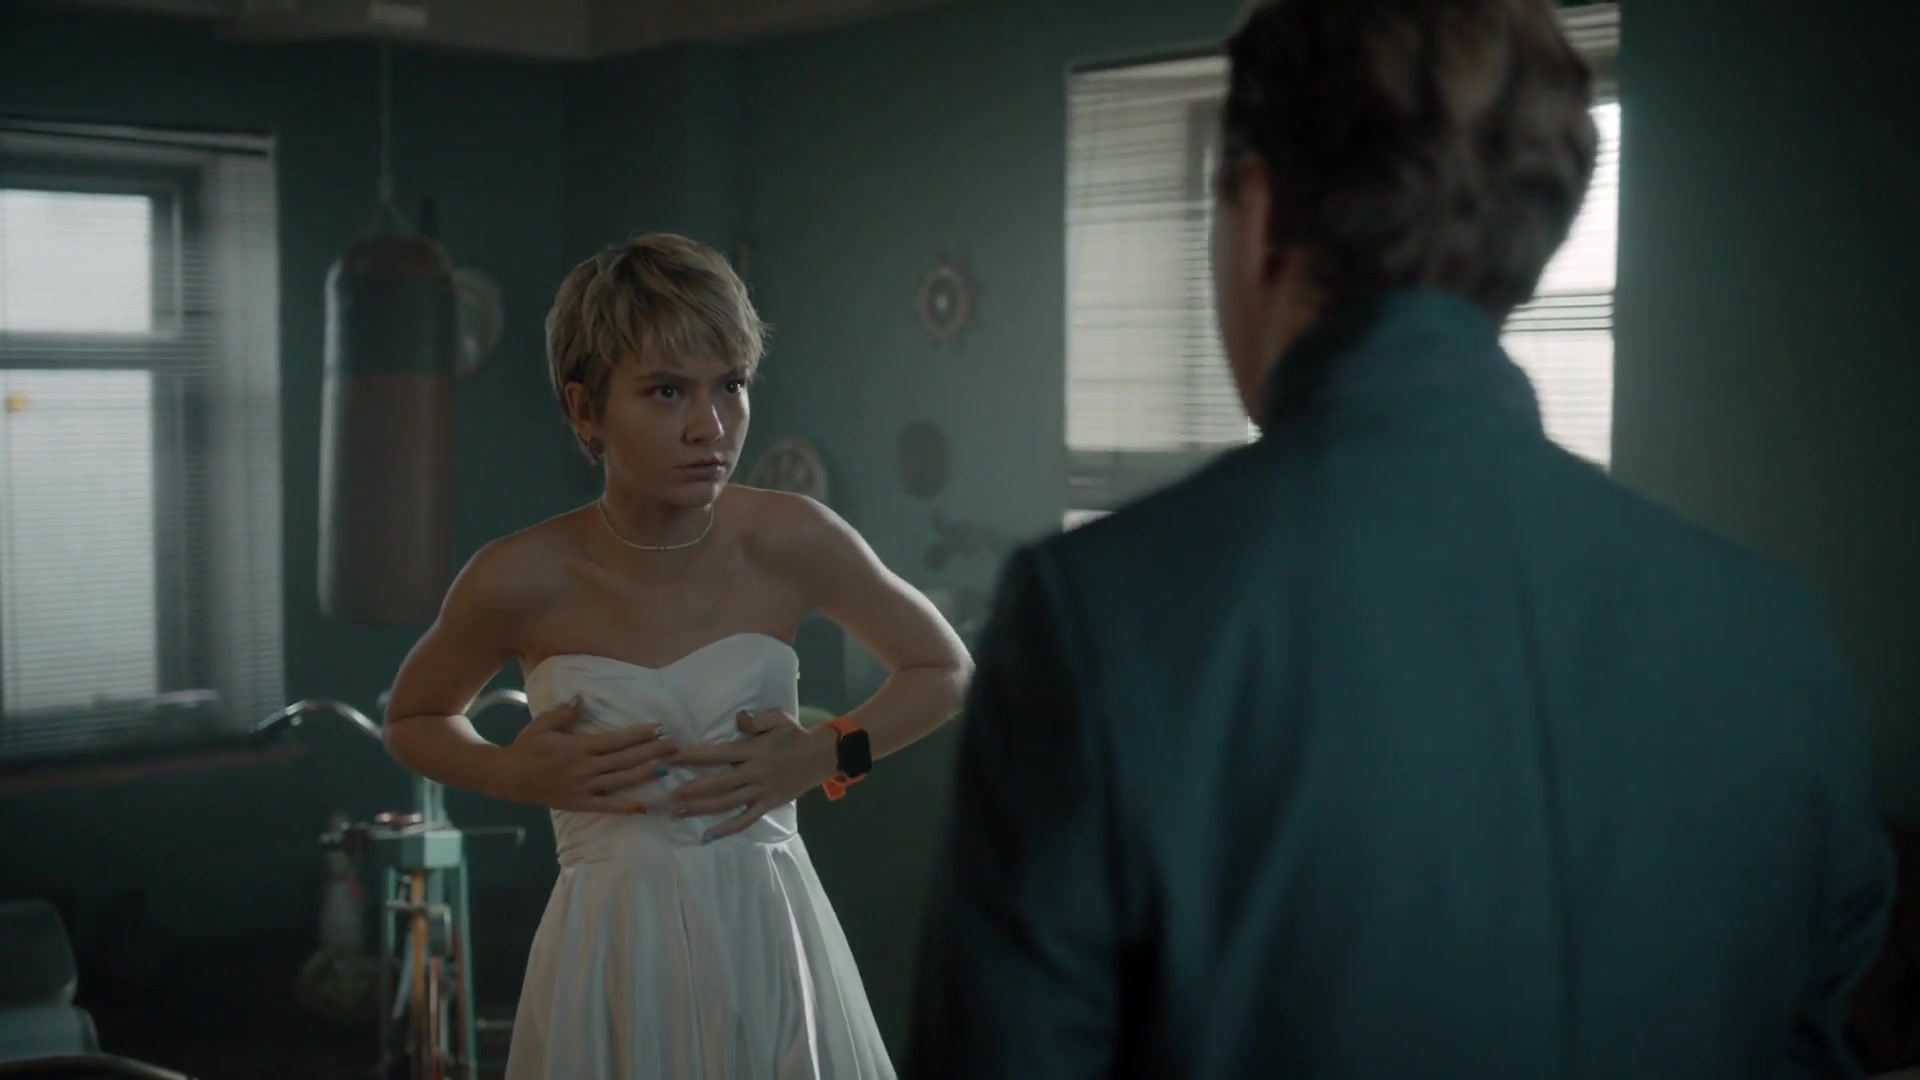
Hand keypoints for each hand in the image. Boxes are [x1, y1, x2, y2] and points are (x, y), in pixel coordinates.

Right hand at [499, 695, 678, 812]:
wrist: (508, 778)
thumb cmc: (527, 748)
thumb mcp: (542, 725)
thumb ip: (564, 713)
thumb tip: (582, 699)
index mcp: (579, 747)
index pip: (616, 740)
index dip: (639, 734)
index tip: (659, 728)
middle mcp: (586, 768)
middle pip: (625, 759)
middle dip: (652, 751)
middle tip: (676, 746)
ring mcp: (584, 788)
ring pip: (621, 781)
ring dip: (645, 774)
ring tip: (667, 767)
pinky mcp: (580, 804)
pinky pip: (606, 807)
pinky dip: (626, 807)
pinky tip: (644, 806)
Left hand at [667, 709, 836, 840]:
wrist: (822, 756)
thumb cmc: (796, 736)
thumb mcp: (778, 720)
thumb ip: (756, 721)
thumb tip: (738, 719)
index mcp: (753, 750)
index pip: (717, 754)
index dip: (693, 757)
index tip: (671, 759)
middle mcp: (755, 772)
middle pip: (718, 783)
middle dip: (690, 789)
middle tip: (666, 795)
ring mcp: (761, 791)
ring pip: (727, 803)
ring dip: (701, 808)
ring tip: (678, 811)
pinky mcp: (768, 804)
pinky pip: (746, 819)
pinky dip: (728, 828)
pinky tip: (709, 834)